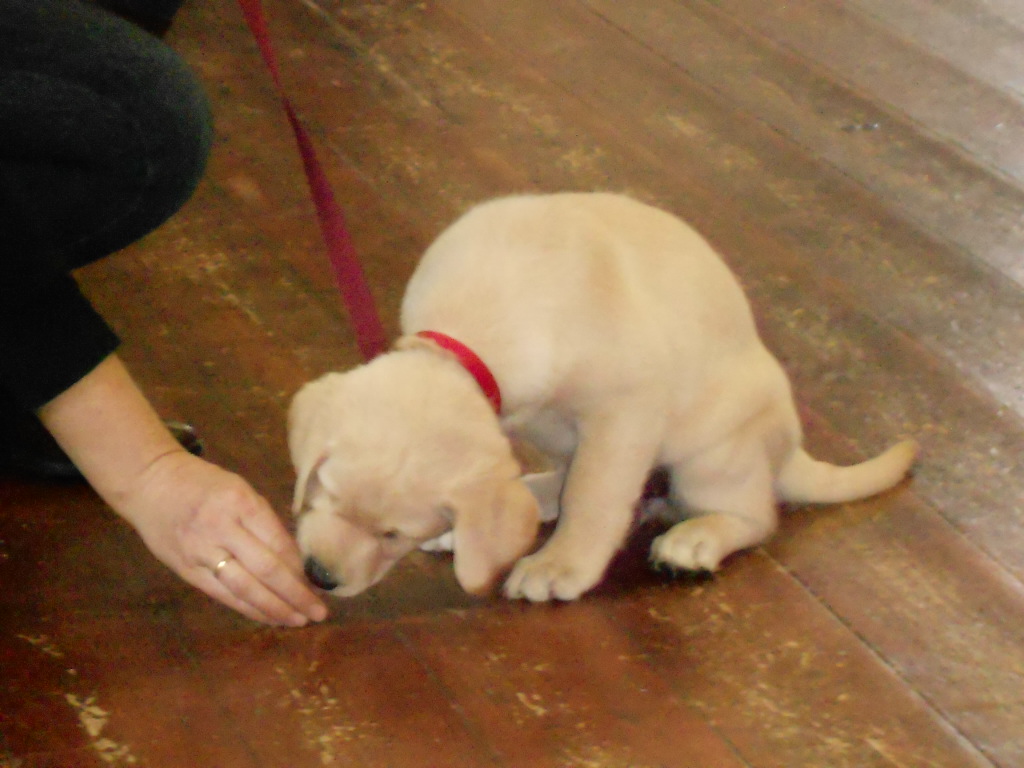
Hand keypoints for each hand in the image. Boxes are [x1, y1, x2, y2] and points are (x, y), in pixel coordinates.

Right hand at [38, 353, 326, 625]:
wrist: (150, 483)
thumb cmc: (204, 484)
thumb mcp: (239, 490)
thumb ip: (264, 522)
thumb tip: (295, 560)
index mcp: (240, 502)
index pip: (279, 542)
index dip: (300, 568)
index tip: (317, 583)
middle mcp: (221, 528)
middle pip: (266, 570)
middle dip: (296, 594)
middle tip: (318, 612)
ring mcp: (200, 552)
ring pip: (244, 589)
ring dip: (274, 609)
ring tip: (298, 620)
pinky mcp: (185, 570)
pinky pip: (222, 595)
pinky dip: (248, 609)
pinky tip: (268, 617)